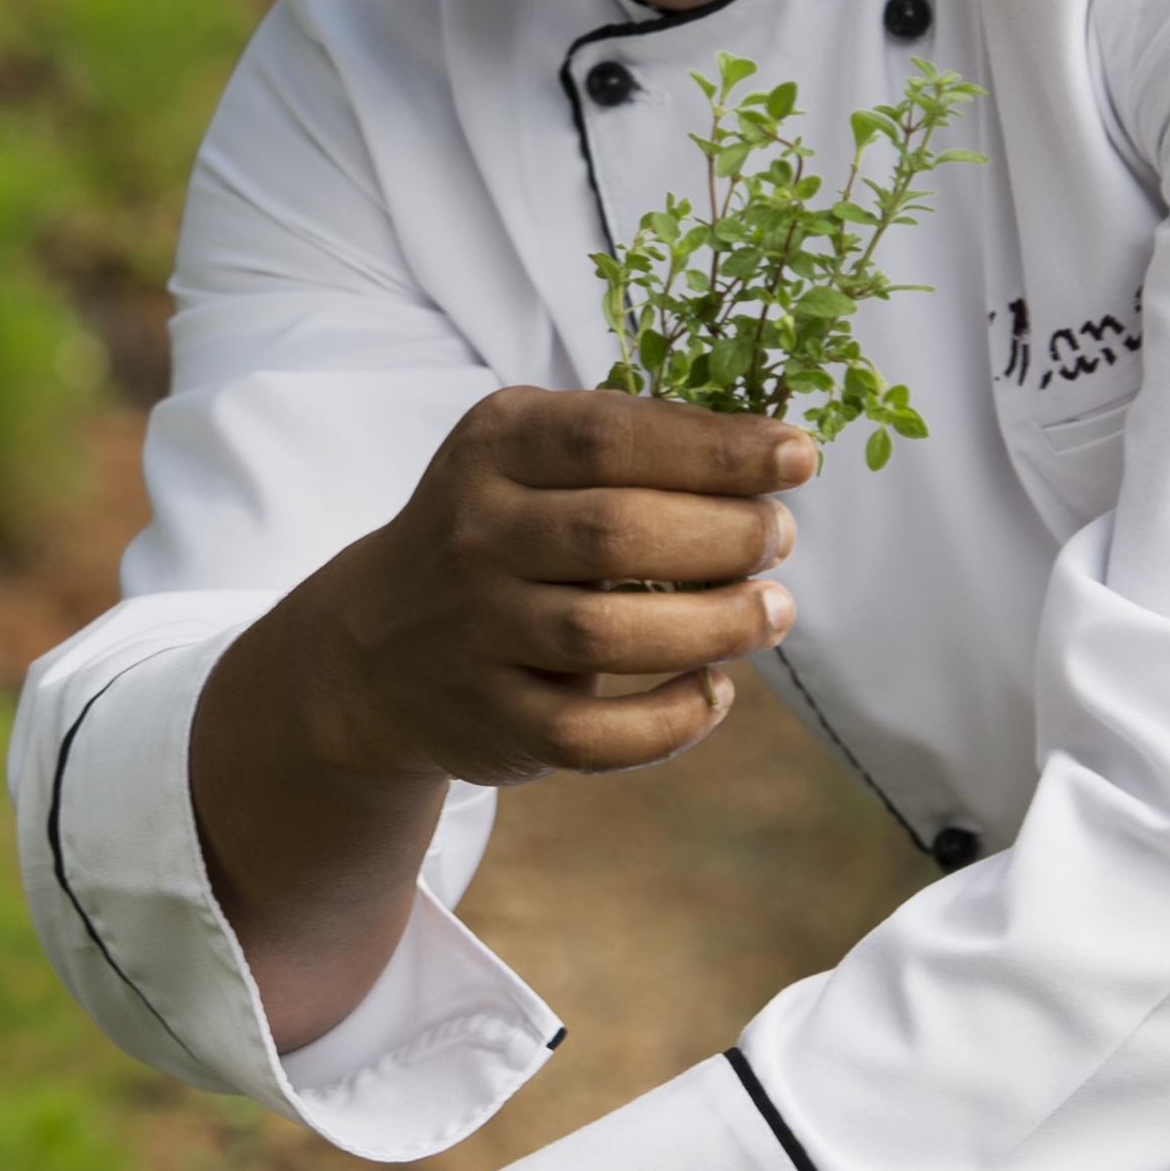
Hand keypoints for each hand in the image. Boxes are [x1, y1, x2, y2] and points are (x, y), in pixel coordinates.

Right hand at [264, 386, 812, 792]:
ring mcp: (475, 632)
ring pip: (605, 634)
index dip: (714, 448)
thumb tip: (770, 457)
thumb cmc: (496, 532)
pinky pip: (591, 733)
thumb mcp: (527, 457)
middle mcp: (473, 535)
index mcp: (493, 447)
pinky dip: (669, 720)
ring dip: (714, 624)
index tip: (797, 458)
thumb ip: (628, 445)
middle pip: (615, 532)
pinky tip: (713, 691)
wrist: (372, 647)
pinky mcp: (491, 720)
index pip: (608, 437)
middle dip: (725, 535)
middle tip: (779, 538)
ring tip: (772, 612)